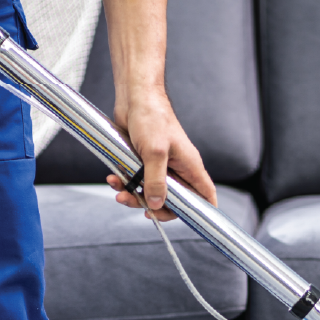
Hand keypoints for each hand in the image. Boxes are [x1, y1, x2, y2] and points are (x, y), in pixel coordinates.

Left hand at [107, 89, 216, 221]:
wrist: (134, 97)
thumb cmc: (152, 116)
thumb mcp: (155, 152)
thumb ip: (156, 181)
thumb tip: (156, 204)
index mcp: (189, 166)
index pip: (205, 195)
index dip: (203, 211)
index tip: (190, 222)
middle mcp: (177, 169)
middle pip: (173, 201)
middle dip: (154, 207)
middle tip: (138, 206)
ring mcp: (160, 166)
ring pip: (151, 193)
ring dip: (133, 195)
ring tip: (119, 190)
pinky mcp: (143, 162)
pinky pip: (136, 181)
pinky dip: (124, 183)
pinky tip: (114, 177)